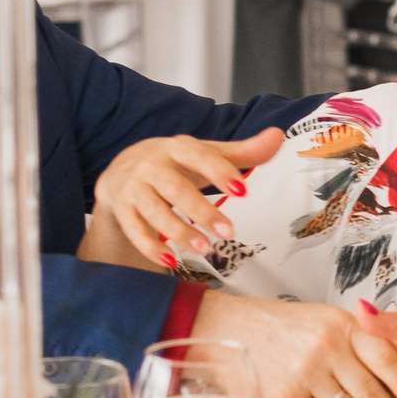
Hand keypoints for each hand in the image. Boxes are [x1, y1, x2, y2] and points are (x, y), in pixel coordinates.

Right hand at [92, 129, 282, 265]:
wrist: (119, 171)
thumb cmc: (172, 164)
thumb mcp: (204, 154)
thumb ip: (241, 152)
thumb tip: (277, 137)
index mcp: (177, 148)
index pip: (198, 155)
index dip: (219, 171)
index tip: (242, 190)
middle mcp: (152, 165)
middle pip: (175, 188)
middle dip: (202, 210)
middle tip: (229, 232)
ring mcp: (134, 188)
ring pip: (154, 211)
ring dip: (179, 231)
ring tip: (205, 248)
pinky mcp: (122, 210)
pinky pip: (134, 230)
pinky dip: (150, 247)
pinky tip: (170, 260)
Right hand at [193, 292, 396, 397]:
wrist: (225, 328)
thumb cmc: (276, 328)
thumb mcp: (322, 320)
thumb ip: (356, 339)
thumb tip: (393, 370)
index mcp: (344, 325)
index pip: (387, 358)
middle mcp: (329, 346)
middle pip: (372, 394)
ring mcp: (308, 371)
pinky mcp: (287, 395)